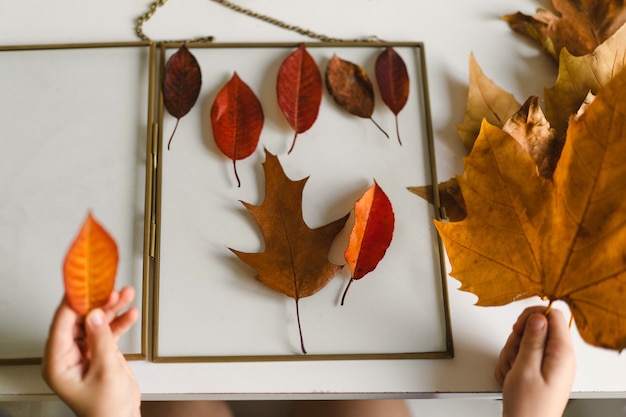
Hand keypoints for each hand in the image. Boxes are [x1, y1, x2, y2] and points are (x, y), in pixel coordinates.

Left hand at [42, 286, 140, 416]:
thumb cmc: (105, 410)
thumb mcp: (105, 371)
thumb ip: (100, 340)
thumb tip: (94, 315)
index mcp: (58, 362)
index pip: (62, 322)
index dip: (74, 301)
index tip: (84, 284)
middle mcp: (68, 354)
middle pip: (80, 319)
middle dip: (98, 302)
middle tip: (111, 288)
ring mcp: (84, 352)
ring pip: (96, 322)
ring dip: (112, 308)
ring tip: (125, 295)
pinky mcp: (99, 352)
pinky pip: (107, 330)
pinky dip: (119, 321)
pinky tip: (130, 313)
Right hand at [495, 306, 575, 416]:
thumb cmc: (528, 407)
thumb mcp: (526, 369)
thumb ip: (533, 339)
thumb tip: (538, 317)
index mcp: (561, 353)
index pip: (553, 315)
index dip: (533, 316)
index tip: (519, 327)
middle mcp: (559, 357)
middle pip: (536, 328)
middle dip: (518, 339)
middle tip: (516, 356)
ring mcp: (549, 364)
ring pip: (525, 341)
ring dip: (512, 353)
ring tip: (513, 371)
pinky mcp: (540, 371)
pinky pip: (522, 355)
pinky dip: (512, 363)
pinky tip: (512, 376)